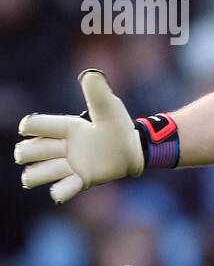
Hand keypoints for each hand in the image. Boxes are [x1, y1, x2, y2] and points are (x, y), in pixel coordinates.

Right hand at [14, 69, 143, 204]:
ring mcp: (69, 166)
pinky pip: (61, 190)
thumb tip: (90, 74)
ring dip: (39, 174)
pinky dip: (60, 191)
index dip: (30, 127)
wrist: (135, 149)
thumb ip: (98, 92)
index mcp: (65, 127)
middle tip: (55, 152)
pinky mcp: (80, 181)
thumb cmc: (118, 125)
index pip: (33, 126)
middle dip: (30, 152)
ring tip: (59, 169)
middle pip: (27, 152)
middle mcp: (61, 147)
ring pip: (35, 174)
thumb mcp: (109, 107)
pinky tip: (71, 184)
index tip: (36, 128)